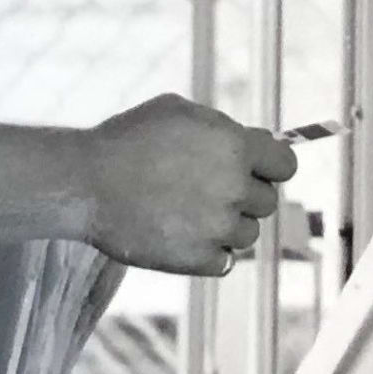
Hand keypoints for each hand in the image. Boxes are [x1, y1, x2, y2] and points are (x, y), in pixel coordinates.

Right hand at [82, 95, 296, 276]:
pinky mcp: (198, 259)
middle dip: (245, 196)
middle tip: (211, 191)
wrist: (86, 183)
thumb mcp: (178, 111)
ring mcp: (218, 227)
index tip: (255, 170)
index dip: (270, 167)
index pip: (286, 165)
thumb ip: (221, 127)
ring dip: (228, 226)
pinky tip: (184, 235)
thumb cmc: (127, 139)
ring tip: (191, 213)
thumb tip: (254, 140)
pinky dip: (209, 253)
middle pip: (267, 202)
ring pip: (248, 234)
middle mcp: (234, 188)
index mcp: (236, 147)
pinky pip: (225, 261)